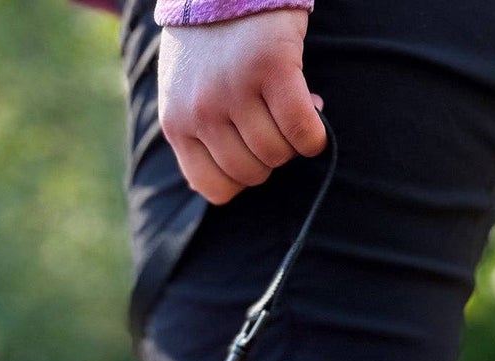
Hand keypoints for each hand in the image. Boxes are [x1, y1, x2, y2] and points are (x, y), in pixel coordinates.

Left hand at [158, 11, 326, 205]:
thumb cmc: (211, 41)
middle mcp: (201, 112)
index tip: (253, 151)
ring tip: (294, 110)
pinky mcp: (270, 67)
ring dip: (294, 141)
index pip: (212, 186)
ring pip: (275, 153)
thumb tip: (241, 176)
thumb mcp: (187, 92)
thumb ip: (202, 132)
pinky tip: (317, 114)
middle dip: (271, 157)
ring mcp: (234, 91)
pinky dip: (313, 133)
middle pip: (249, 173)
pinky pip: (299, 127)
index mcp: (177, 124)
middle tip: (278, 125)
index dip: (241, 178)